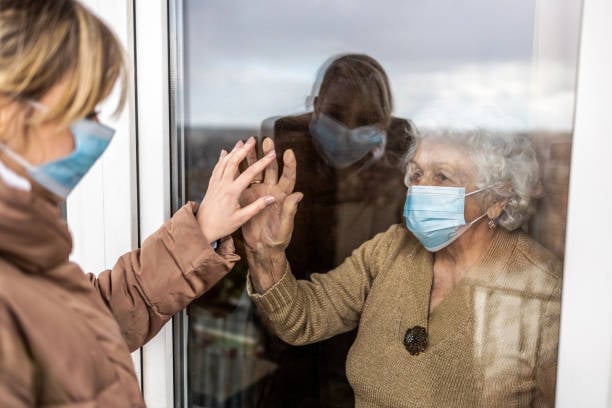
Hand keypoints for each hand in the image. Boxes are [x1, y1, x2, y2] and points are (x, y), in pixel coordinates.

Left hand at [196, 137, 277, 242]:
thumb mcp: (241, 219)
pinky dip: (222, 158)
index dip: (262, 162)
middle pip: (234, 161)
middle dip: (244, 149)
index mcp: (231, 192)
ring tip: (241, 142)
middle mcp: (222, 185)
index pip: (250, 173)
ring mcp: (215, 184)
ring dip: (233, 151)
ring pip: (224, 162)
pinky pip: (217, 168)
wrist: (201, 229)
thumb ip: (257, 207)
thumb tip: (272, 198)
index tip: (271, 155)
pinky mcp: (211, 185)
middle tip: (252, 140)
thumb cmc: (221, 226)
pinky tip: (225, 153)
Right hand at [240, 138, 302, 291]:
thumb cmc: (277, 240)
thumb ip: (290, 211)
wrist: (262, 248)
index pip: (288, 177)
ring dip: (252, 158)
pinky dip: (240, 169)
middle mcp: (272, 191)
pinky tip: (235, 159)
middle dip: (269, 154)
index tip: (288, 153)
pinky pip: (243, 180)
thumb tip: (299, 194)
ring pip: (256, 171)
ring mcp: (259, 192)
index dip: (289, 165)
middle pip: (271, 169)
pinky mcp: (247, 197)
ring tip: (248, 143)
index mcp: (283, 197)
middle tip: (266, 140)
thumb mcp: (285, 227)